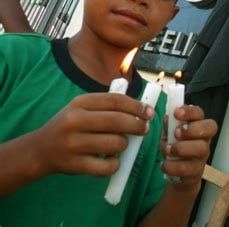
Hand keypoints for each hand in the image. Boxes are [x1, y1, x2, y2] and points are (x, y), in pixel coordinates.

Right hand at [32, 93, 154, 176]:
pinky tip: (113, 161)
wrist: (40, 149)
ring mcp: (73, 144)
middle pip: (117, 121)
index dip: (136, 106)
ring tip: (120, 145)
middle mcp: (75, 121)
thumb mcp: (83, 108)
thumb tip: (143, 110)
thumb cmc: (71, 126)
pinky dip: (115, 165)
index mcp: (80, 103)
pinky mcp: (74, 165)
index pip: (115, 100)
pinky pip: (106, 167)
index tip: (149, 112)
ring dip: (124, 145)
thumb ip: (109, 106)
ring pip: (115, 144)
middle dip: (137, 125)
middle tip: (145, 129)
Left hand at [160, 105, 217, 191]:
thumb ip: (169, 126)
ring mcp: (202, 156)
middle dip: (192, 128)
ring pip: (202, 148)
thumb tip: (168, 117)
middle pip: (210, 128)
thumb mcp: (169, 135)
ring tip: (168, 149)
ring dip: (182, 148)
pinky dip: (172, 166)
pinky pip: (188, 169)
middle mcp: (204, 139)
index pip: (199, 113)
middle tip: (176, 133)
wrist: (177, 176)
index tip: (176, 113)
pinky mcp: (196, 172)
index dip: (190, 111)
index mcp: (197, 126)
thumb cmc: (175, 150)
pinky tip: (165, 164)